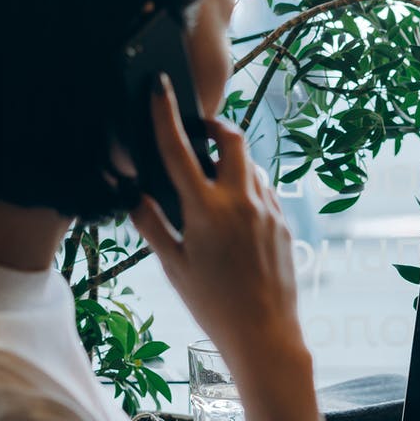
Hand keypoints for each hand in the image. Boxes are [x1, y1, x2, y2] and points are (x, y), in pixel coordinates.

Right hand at [131, 78, 303, 368]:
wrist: (265, 334)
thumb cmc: (213, 305)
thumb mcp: (172, 266)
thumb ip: (151, 224)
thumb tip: (134, 196)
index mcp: (206, 210)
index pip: (178, 149)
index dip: (164, 113)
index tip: (159, 86)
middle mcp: (241, 201)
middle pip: (233, 139)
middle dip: (217, 127)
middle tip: (201, 132)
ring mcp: (268, 210)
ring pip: (252, 167)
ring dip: (233, 164)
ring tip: (214, 186)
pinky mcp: (285, 223)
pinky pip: (265, 192)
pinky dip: (248, 190)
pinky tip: (236, 216)